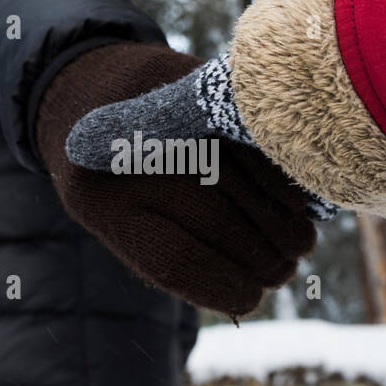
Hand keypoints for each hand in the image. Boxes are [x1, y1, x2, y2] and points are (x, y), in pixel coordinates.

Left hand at [36, 44, 317, 316]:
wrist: (88, 87)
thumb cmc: (113, 177)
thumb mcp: (119, 218)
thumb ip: (170, 252)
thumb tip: (244, 291)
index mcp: (98, 204)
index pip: (173, 261)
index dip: (223, 288)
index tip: (251, 299)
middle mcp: (128, 157)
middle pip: (217, 222)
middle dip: (262, 260)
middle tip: (283, 273)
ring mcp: (166, 116)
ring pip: (242, 183)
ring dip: (283, 226)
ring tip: (297, 248)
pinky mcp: (197, 85)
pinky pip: (255, 143)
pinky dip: (283, 182)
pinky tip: (297, 207)